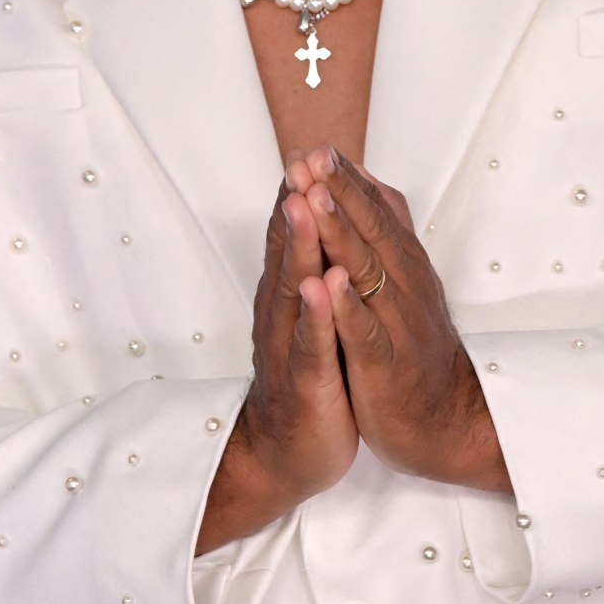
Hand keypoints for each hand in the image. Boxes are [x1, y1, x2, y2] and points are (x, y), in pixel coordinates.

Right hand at [197, 177, 357, 553]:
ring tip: (303, 206)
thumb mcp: (309, 319)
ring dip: (299, 247)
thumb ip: (307, 272)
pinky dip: (316, 316)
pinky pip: (312, 345)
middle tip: (301, 161)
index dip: (300, 194)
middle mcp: (283, 316)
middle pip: (289, 253)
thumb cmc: (306, 382)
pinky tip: (320, 288)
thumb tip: (312, 223)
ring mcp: (292, 348)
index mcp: (288, 298)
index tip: (311, 150)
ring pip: (294, 290)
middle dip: (296, 206)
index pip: (292, 239)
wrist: (287, 453)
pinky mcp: (308, 384)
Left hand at [286, 145, 512, 494]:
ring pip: (367, 271)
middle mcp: (403, 287)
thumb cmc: (415, 349)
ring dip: (340, 233)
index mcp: (403, 267)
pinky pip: (366, 331)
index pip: (375, 213)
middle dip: (339, 192)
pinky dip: (349, 306)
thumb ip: (384, 234)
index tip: (318, 147)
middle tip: (313, 158)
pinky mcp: (386, 364)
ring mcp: (396, 324)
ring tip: (316, 199)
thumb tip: (364, 181)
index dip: (347, 180)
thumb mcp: (403, 284)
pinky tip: (332, 283)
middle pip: (370, 230)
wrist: (445, 419)